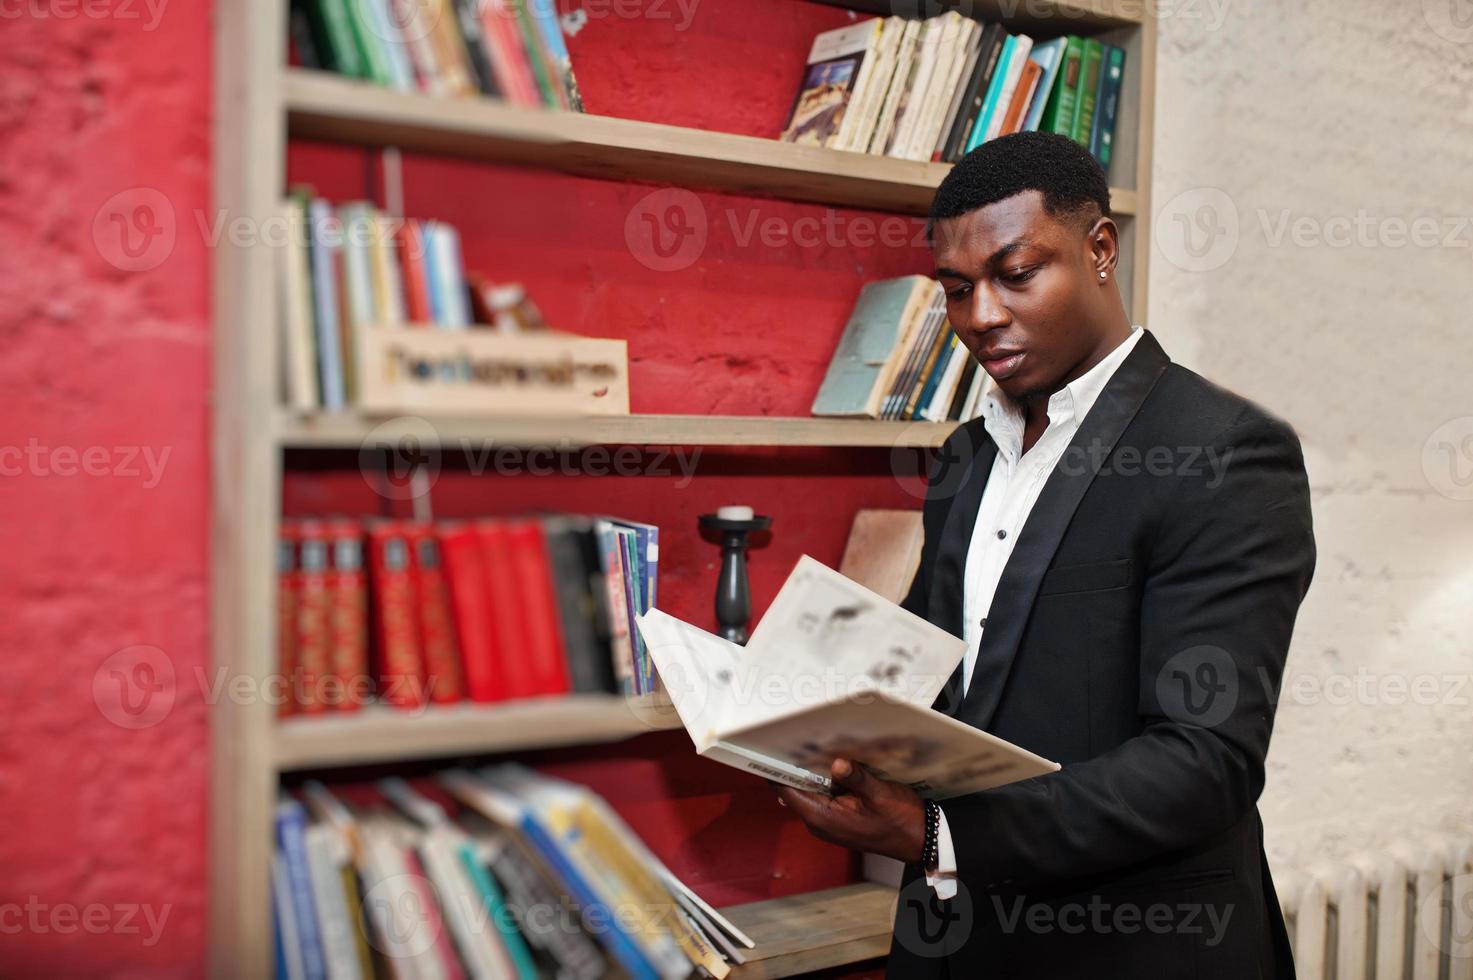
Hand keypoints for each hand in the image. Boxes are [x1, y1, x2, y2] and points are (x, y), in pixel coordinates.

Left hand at [773, 758, 925, 863]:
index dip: (776, 771)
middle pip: (796, 790)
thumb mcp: (880, 794)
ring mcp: (829, 821)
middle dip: (795, 766)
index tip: (769, 749)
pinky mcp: (838, 818)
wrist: (918, 840)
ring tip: (812, 743)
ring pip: (810, 791)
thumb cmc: (900, 820)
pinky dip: (825, 780)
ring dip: (812, 772)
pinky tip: (831, 761)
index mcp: (823, 818)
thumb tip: (836, 762)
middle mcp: (820, 822)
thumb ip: (856, 778)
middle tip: (794, 737)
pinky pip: (823, 795)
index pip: (787, 792)